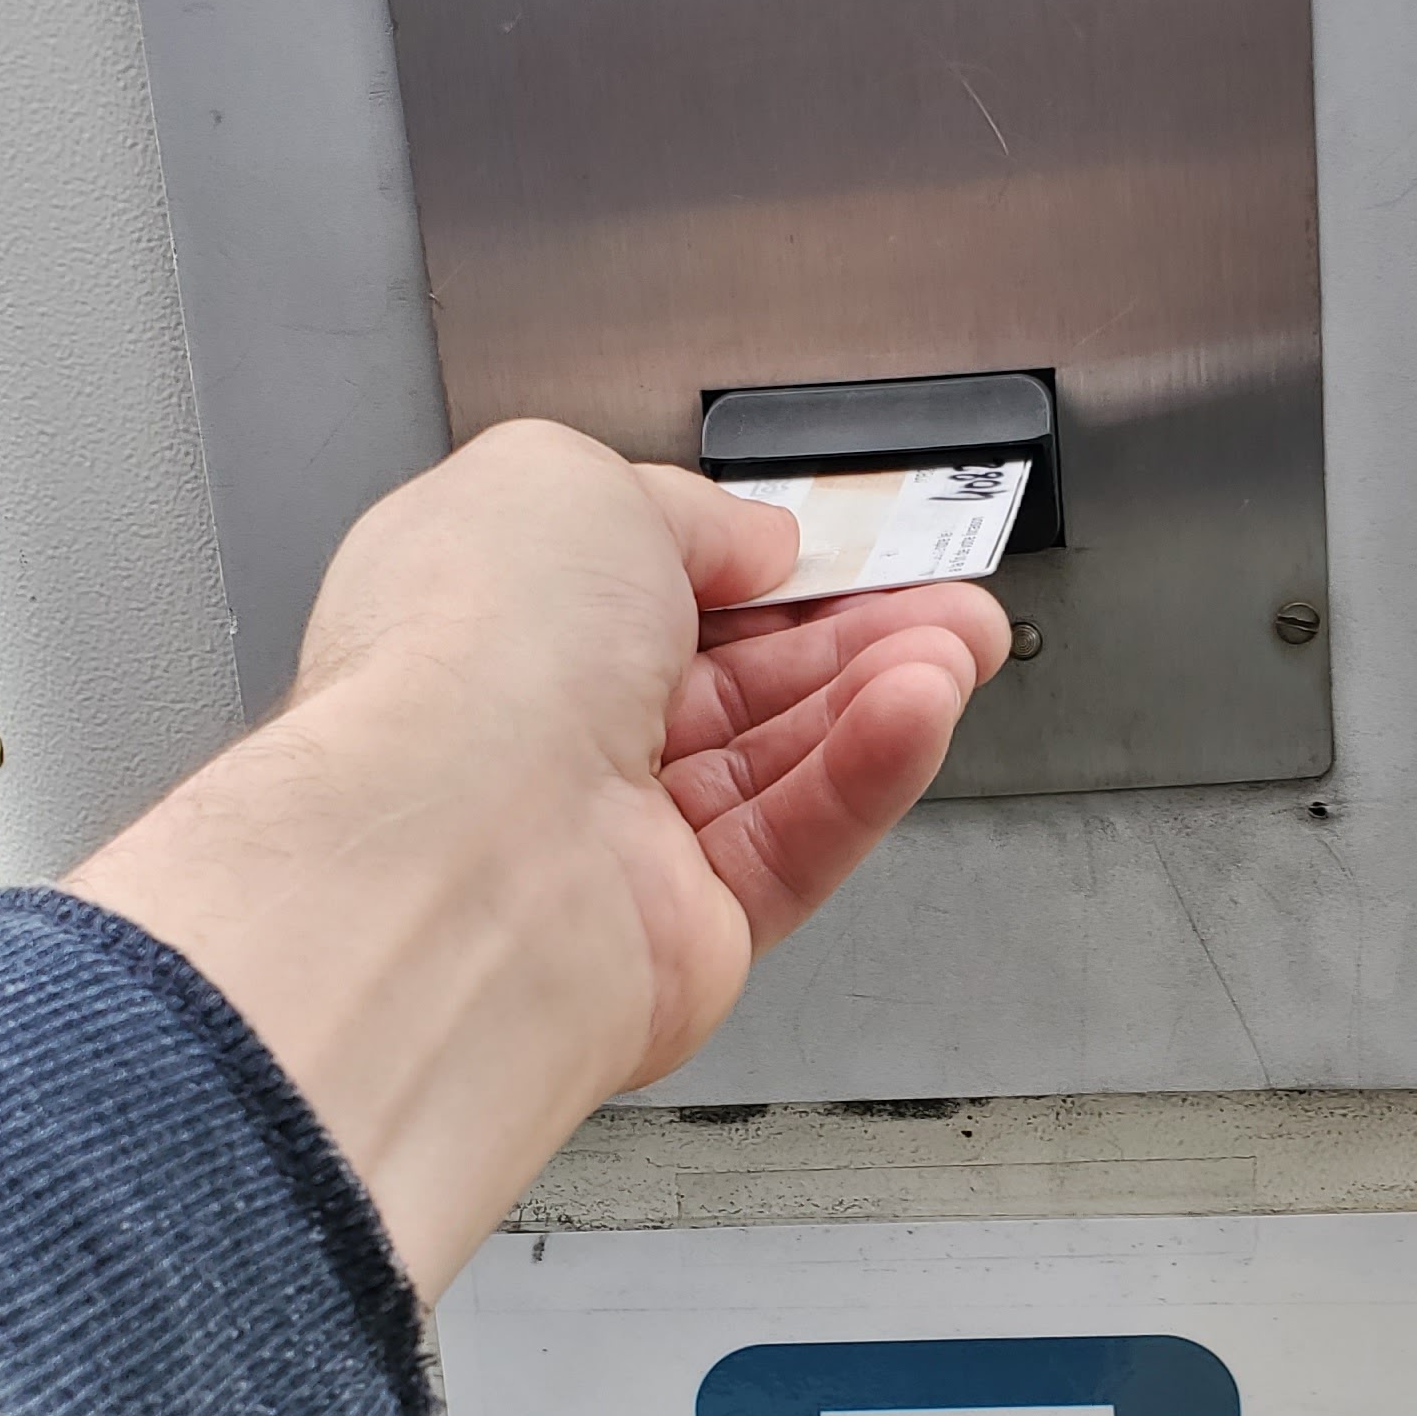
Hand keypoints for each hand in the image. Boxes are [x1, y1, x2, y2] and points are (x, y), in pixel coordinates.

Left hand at [64, 419, 1008, 1294]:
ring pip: (782, 760)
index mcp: (494, 615)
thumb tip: (750, 541)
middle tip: (947, 598)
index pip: (654, 584)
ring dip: (879, 692)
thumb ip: (682, 507)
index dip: (763, 561)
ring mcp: (614, 839)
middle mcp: (546, 732)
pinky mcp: (682, 933)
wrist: (458, 851)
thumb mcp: (574, 482)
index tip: (851, 542)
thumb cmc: (468, 659)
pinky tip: (918, 714)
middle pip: (739, 677)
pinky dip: (865, 775)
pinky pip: (800, 843)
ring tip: (958, 646)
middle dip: (857, 629)